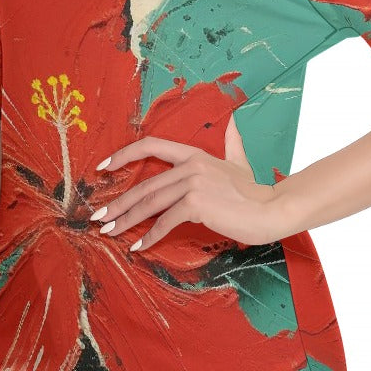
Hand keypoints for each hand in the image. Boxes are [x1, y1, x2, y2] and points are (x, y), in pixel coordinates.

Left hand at [90, 134, 284, 249]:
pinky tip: (138, 248)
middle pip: (144, 184)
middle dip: (118, 202)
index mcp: (194, 154)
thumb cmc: (255, 191)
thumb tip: (233, 123)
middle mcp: (190, 165)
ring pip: (150, 203)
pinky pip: (166, 222)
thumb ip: (231, 143)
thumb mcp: (239, 162)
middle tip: (99, 215)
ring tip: (109, 232)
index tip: (103, 167)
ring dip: (126, 220)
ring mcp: (193, 183)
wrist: (272, 209)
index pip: (151, 146)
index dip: (124, 155)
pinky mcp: (197, 204)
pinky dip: (150, 237)